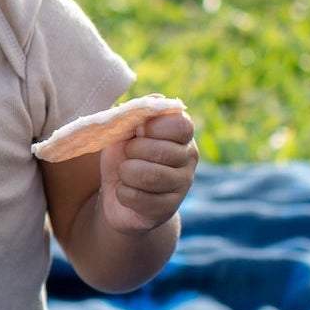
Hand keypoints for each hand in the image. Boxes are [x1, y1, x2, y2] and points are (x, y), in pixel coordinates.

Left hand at [98, 112, 197, 234]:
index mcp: (182, 133)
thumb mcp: (126, 131)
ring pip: (151, 176)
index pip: (180, 125)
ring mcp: (182, 185)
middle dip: (132, 152)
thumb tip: (156, 100)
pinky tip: (125, 191)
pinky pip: (140, 199)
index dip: (154, 127)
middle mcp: (189, 158)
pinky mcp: (168, 209)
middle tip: (127, 156)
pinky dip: (123, 193)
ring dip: (126, 173)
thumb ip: (139, 113)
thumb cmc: (125, 157)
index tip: (137, 132)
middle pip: (161, 151)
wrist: (120, 197)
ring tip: (124, 173)